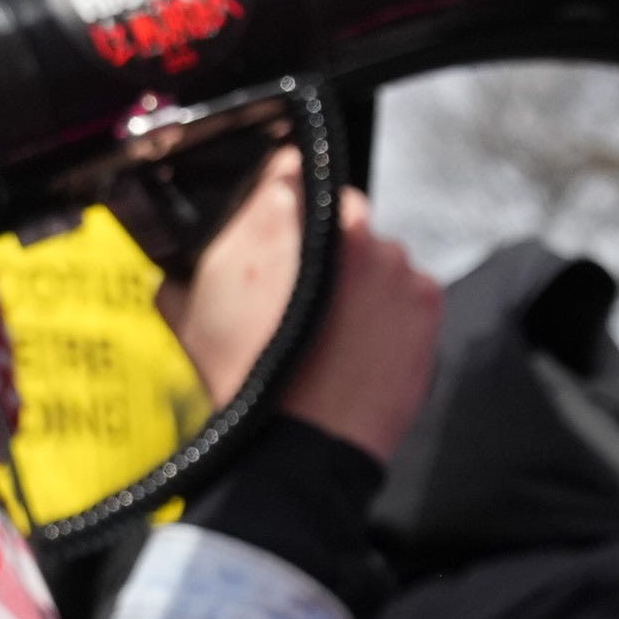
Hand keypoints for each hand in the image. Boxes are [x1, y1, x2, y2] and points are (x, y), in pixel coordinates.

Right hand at [161, 144, 437, 458]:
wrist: (303, 444)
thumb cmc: (244, 381)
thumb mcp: (191, 314)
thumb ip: (195, 263)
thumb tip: (194, 248)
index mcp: (286, 215)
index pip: (300, 174)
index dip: (295, 206)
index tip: (293, 234)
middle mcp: (347, 226)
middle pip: (349, 215)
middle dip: (335, 245)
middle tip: (315, 296)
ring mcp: (394, 262)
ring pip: (385, 255)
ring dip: (370, 280)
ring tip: (342, 330)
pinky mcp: (427, 297)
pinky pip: (412, 290)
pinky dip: (397, 310)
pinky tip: (369, 344)